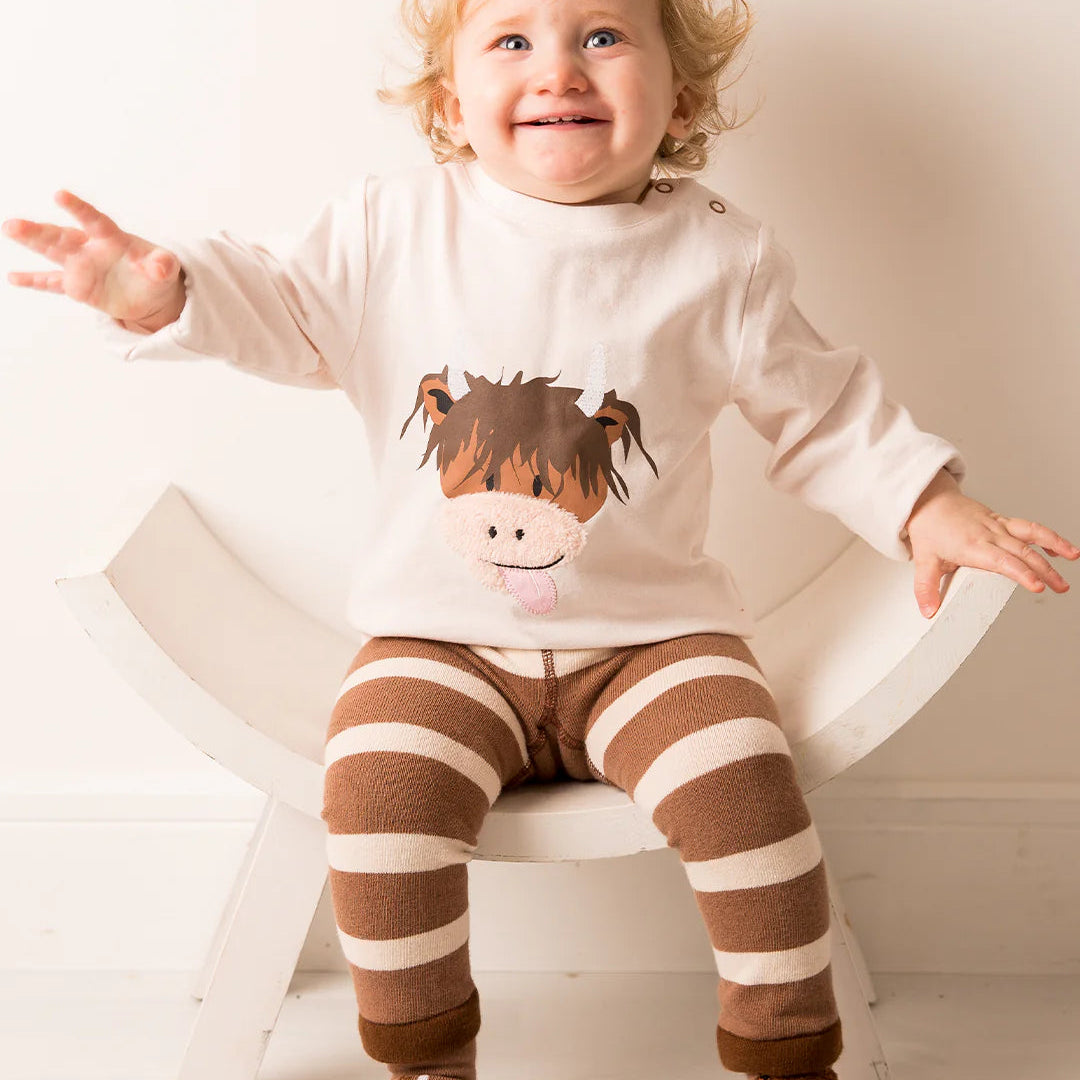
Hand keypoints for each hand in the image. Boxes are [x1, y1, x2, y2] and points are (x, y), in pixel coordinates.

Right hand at [3, 190, 184, 332]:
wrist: (149, 294)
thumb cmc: (155, 273)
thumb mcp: (166, 269)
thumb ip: (163, 265)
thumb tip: (162, 266)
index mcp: (112, 238)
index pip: (93, 220)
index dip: (78, 208)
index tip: (59, 194)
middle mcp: (91, 248)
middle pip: (62, 235)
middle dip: (39, 230)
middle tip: (15, 224)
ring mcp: (81, 265)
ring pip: (52, 252)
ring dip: (32, 242)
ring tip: (10, 229)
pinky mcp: (77, 285)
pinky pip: (52, 282)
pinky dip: (35, 281)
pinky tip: (14, 278)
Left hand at [904, 470, 1078, 617]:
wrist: (928, 500)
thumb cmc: (928, 528)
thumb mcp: (924, 560)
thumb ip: (926, 587)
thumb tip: (928, 610)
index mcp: (972, 546)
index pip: (1002, 561)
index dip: (1021, 573)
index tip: (1037, 585)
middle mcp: (989, 534)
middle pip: (1022, 552)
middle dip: (1045, 570)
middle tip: (1060, 587)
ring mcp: (997, 526)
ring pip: (1030, 535)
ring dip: (1054, 545)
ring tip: (1073, 557)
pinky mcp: (1001, 521)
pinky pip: (1027, 527)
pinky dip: (1046, 536)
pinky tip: (1059, 549)